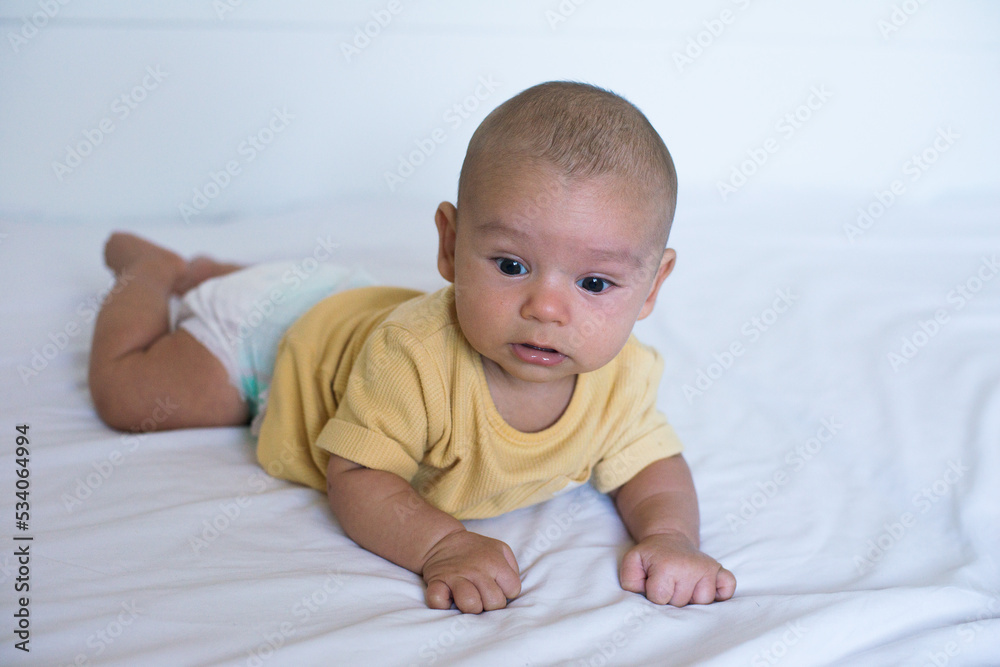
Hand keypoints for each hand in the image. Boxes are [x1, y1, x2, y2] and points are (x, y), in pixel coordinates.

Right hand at [420, 530, 520, 613]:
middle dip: (490, 603)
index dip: (506, 591)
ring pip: (470, 605)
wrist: (443, 541)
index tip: (496, 586)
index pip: (513, 590)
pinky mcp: (435, 582)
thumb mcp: (500, 549)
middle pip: (494, 603)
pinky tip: (448, 597)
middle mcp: (476, 570)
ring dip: (470, 607)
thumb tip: (511, 590)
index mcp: (494, 561)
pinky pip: (438, 601)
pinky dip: (443, 604)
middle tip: (482, 594)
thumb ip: (512, 569)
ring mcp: (455, 576)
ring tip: (468, 598)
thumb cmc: (476, 551)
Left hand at [619, 531, 735, 605]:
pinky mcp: (720, 570)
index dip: (653, 595)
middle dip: (672, 598)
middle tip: (669, 582)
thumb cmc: (650, 556)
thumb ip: (630, 581)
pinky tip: (706, 587)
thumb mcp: (632, 562)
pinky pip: (728, 588)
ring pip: (703, 603)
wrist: (668, 540)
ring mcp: (708, 569)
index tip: (653, 582)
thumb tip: (645, 594)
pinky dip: (722, 593)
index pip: (660, 599)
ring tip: (683, 584)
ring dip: (692, 599)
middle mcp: (691, 567)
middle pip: (681, 604)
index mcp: (668, 565)